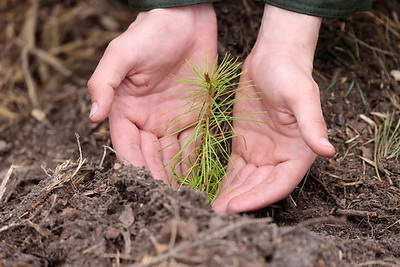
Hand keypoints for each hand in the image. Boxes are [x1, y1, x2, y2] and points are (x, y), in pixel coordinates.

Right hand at [88, 4, 216, 182]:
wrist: (186, 19)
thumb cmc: (150, 33)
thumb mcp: (122, 54)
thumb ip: (104, 83)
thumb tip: (91, 116)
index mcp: (126, 109)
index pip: (125, 144)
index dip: (132, 165)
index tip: (141, 184)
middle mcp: (147, 119)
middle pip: (150, 154)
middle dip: (156, 176)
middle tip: (166, 198)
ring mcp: (171, 118)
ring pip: (172, 153)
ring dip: (176, 173)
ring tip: (183, 195)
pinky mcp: (195, 114)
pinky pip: (194, 141)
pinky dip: (195, 159)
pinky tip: (198, 175)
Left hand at [213, 5, 334, 212]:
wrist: (272, 57)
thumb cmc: (290, 73)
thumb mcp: (301, 96)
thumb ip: (312, 124)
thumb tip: (327, 150)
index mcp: (299, 151)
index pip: (279, 183)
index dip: (259, 198)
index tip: (236, 206)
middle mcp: (280, 156)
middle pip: (259, 186)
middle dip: (239, 200)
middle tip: (215, 212)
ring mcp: (262, 151)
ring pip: (245, 181)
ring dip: (230, 194)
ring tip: (209, 207)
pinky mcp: (245, 143)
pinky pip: (234, 167)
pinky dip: (225, 179)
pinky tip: (211, 189)